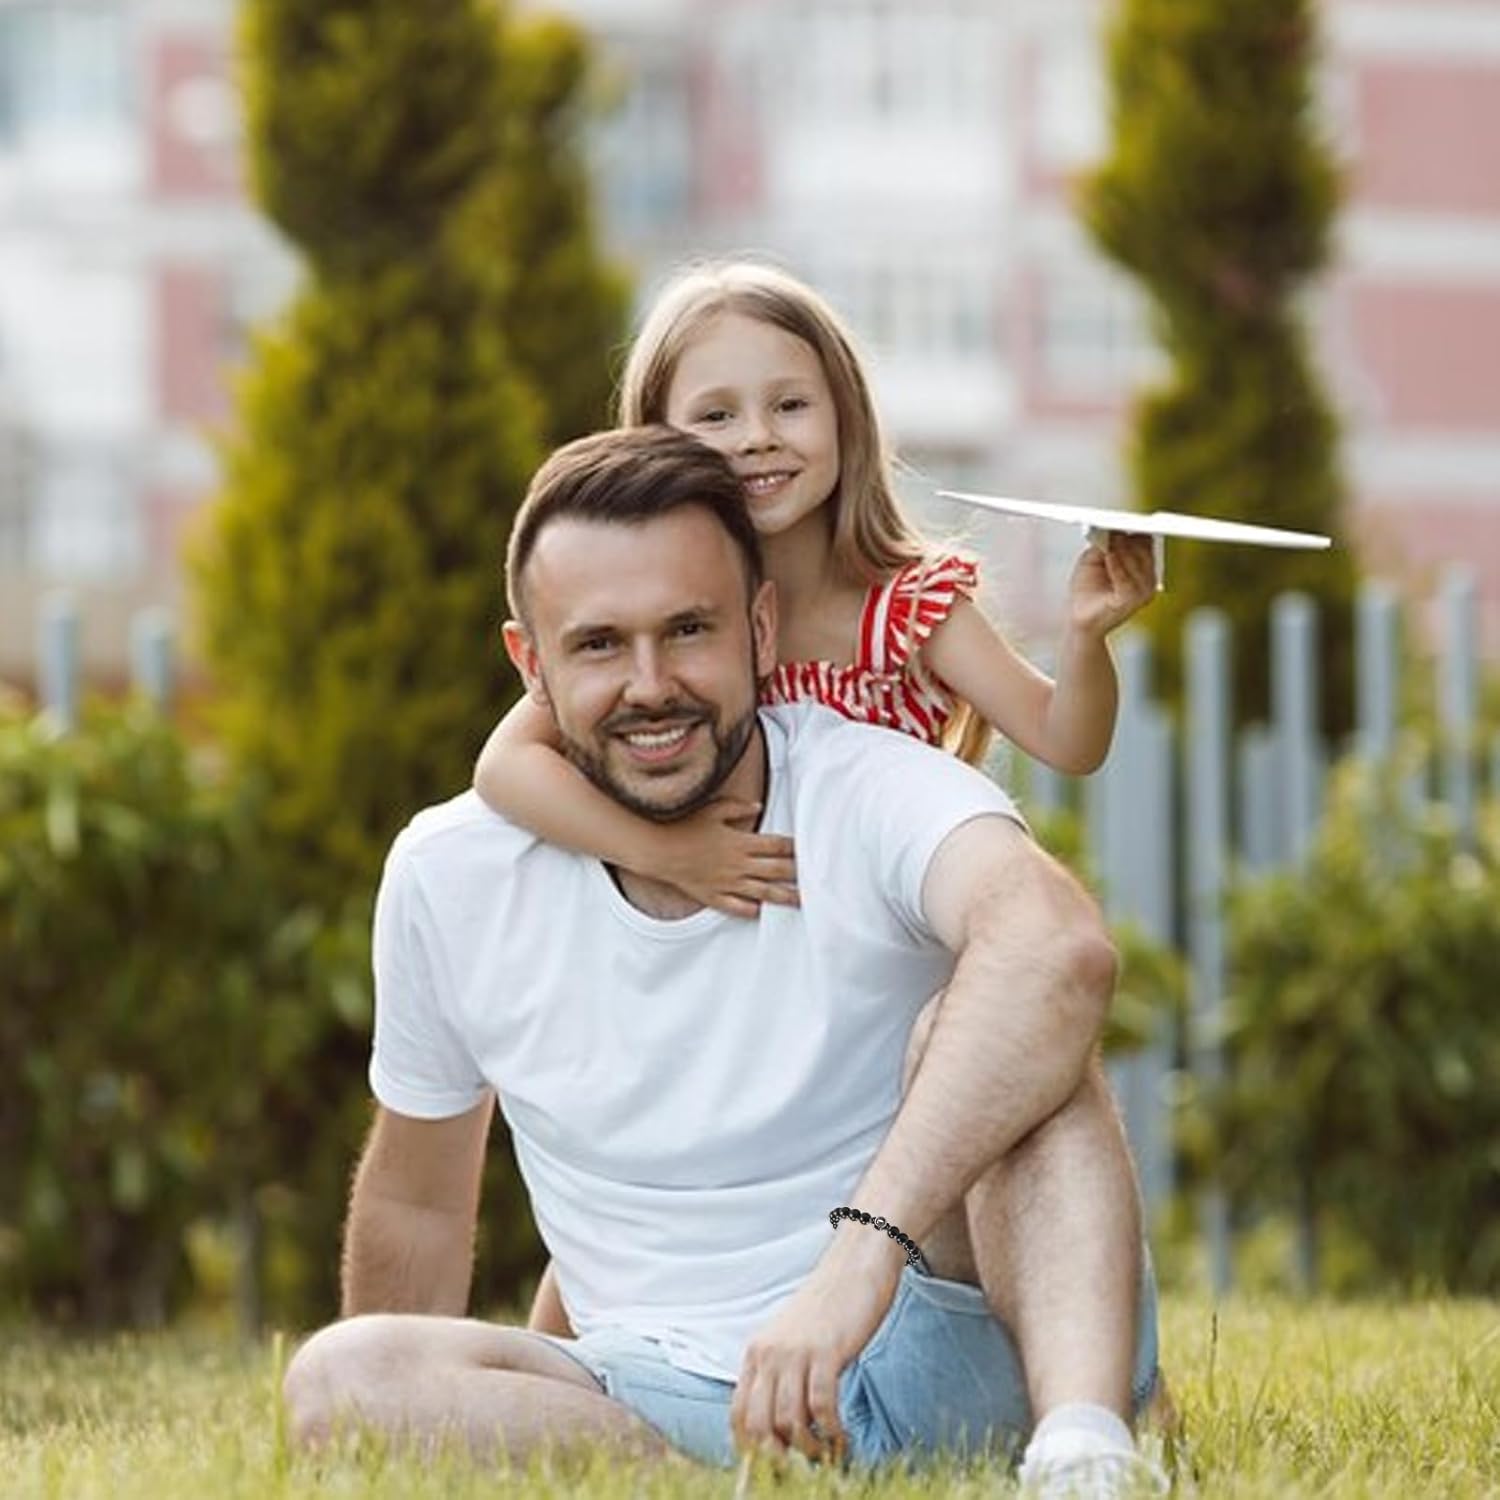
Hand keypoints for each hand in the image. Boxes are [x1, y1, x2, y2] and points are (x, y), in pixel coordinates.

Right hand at [650, 797, 797, 918]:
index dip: (794, 848)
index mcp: (741, 842)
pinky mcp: (714, 896)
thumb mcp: (712, 809)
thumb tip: (757, 805)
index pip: (777, 845)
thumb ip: (737, 807)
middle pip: (777, 870)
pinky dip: (751, 910)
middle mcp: (738, 864)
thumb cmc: (683, 826)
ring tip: (802, 901)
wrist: (657, 850)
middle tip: (816, 878)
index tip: (807, 850)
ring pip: (764, 892)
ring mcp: (727, 882)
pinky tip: (762, 912)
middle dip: (798, 874)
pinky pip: (737, 906)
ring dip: (785, 897)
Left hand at [730, 1243, 902, 1464]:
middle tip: (801, 1468)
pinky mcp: (826, 1351)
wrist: (854, 1266)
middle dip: (778, 1458)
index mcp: (756, 1353)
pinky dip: (833, 1432)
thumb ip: (781, 1376)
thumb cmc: (828, 1310)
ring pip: (788, 1422)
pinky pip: (822, 1406)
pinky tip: (844, 1438)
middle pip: (758, 1425)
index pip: (737, 1415)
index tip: (773, 1466)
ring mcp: (795, 1352)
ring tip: (827, 1453)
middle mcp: (768, 1353)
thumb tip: (781, 1428)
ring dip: (809, 1449)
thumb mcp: (792, 1341)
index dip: (751, 1450)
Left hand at [1068, 532, 1157, 638]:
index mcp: (1142, 567)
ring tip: (1113, 537)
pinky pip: (1127, 582)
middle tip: (1118, 524)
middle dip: (1130, 538)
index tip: (1131, 516)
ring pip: (1137, 564)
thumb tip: (1115, 530)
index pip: (1146, 543)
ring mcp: (1142, 592)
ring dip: (1123, 549)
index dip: (1139, 528)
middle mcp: (1147, 579)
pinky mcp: (1131, 602)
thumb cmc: (1087, 588)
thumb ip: (1105, 544)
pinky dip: (1117, 566)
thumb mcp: (1093, 559)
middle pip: (1143, 551)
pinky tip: (1110, 555)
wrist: (1080, 618)